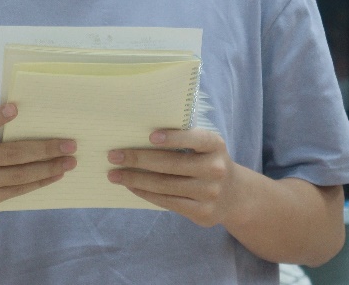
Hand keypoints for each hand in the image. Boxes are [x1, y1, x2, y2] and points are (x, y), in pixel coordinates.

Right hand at [0, 103, 75, 218]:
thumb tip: (23, 114)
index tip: (16, 108)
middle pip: (12, 154)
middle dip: (45, 149)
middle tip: (70, 144)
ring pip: (18, 175)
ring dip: (48, 168)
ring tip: (69, 162)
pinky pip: (16, 190)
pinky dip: (37, 182)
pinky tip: (53, 175)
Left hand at [106, 128, 237, 227]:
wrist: (234, 195)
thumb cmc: (207, 161)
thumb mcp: (205, 147)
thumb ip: (183, 140)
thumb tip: (138, 137)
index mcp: (215, 145)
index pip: (195, 139)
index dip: (173, 138)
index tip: (149, 136)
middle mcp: (215, 169)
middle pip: (171, 164)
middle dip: (138, 159)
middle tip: (113, 155)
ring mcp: (210, 193)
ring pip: (165, 185)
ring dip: (135, 179)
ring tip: (114, 174)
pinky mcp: (202, 213)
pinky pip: (168, 202)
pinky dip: (146, 193)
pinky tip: (131, 186)